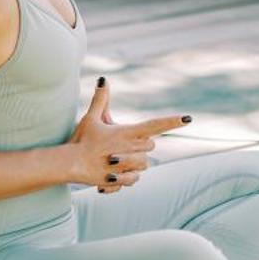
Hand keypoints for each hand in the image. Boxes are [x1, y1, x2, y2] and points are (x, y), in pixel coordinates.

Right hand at [67, 78, 187, 192]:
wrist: (70, 164)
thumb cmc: (81, 140)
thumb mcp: (91, 118)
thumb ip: (101, 99)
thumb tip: (104, 79)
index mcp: (127, 132)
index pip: (155, 125)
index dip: (172, 121)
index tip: (188, 118)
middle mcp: (132, 149)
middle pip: (150, 146)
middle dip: (139, 146)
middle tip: (118, 146)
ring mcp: (129, 166)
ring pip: (144, 165)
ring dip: (132, 164)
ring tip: (112, 162)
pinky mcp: (123, 180)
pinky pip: (135, 180)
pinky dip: (125, 178)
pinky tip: (111, 174)